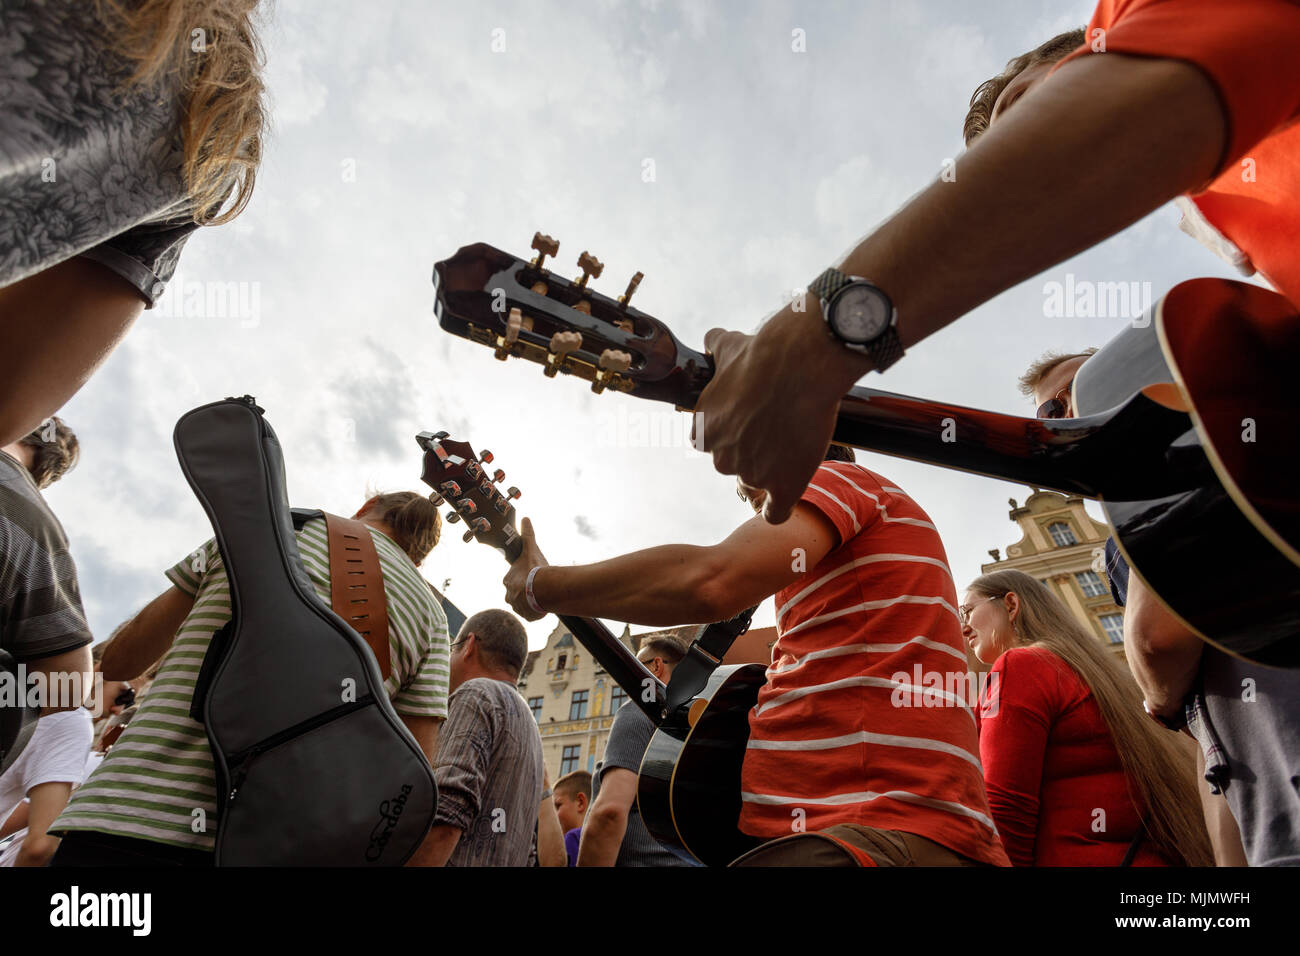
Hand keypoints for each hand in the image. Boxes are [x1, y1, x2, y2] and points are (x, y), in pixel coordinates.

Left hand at [503, 517, 548, 620]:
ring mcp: (517, 607)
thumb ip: (527, 535)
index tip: (532, 575)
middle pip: (517, 593)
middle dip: (526, 590)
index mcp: (508, 580)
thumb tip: (525, 519)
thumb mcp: (530, 549)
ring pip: (524, 604)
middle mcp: (509, 595)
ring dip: (531, 601)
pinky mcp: (526, 616)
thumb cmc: (535, 570)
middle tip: (539, 587)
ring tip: (543, 597)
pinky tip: (544, 606)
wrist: (542, 590)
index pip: (513, 578)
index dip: (523, 576)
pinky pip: (531, 614)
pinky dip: (536, 611)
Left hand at [694, 305, 868, 522]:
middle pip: (733, 464)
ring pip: (757, 483)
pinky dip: (781, 507)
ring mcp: (752, 473)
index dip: (730, 433)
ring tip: (794, 447)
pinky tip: (789, 494)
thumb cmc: (764, 353)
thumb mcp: (730, 346)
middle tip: (777, 430)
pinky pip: (775, 512)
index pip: (710, 442)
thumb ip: (716, 346)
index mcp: (704, 429)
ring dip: (772, 472)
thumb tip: (712, 337)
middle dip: (751, 451)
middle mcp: (722, 456)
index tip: (748, 423)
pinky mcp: (783, 486)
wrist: (801, 365)